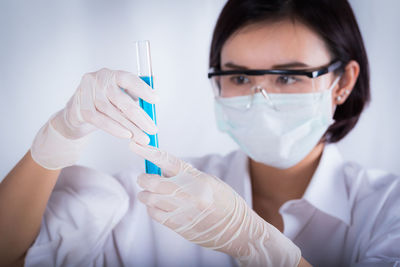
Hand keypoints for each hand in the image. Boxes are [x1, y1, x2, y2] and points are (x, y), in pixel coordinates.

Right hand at [31, 68, 158, 169]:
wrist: (77, 113)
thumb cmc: (103, 104)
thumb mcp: (119, 98)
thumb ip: (134, 99)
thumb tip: (153, 106)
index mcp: (112, 75)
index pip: (128, 79)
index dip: (143, 89)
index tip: (156, 100)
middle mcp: (98, 80)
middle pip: (121, 99)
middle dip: (139, 117)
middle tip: (152, 129)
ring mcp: (86, 92)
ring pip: (111, 111)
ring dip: (129, 126)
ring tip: (141, 137)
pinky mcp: (80, 107)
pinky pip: (99, 120)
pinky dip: (113, 128)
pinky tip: (125, 135)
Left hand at [130, 142, 300, 266]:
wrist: (236, 230)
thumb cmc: (225, 202)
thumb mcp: (208, 181)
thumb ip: (185, 174)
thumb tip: (162, 168)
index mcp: (197, 179)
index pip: (168, 161)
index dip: (149, 152)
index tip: (135, 145)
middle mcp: (187, 194)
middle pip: (152, 181)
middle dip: (144, 178)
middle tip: (145, 178)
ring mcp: (181, 211)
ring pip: (149, 199)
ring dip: (146, 194)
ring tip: (154, 193)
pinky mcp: (177, 225)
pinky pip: (154, 214)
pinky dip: (152, 208)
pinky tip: (159, 206)